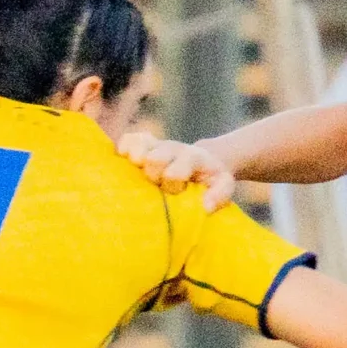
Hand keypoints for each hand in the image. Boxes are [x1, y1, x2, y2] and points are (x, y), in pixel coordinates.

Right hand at [119, 132, 235, 212]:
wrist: (205, 161)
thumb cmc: (211, 179)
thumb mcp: (223, 185)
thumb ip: (219, 195)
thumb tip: (205, 207)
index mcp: (193, 158)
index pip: (176, 170)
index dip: (172, 182)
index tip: (176, 191)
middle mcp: (174, 149)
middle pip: (154, 158)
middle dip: (153, 175)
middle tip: (156, 184)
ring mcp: (158, 145)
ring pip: (139, 145)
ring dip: (136, 159)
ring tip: (138, 169)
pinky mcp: (144, 144)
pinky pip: (129, 140)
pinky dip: (123, 149)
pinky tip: (124, 160)